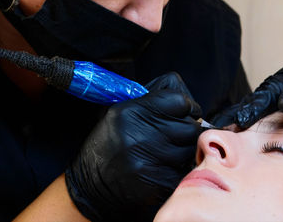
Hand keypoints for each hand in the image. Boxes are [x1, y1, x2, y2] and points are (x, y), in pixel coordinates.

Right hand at [65, 73, 201, 221]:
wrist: (91, 185)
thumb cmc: (111, 144)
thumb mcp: (120, 111)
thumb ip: (155, 97)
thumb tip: (189, 101)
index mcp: (130, 113)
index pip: (181, 101)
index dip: (187, 107)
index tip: (183, 113)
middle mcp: (139, 136)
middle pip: (190, 127)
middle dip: (187, 131)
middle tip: (174, 136)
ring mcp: (150, 162)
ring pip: (191, 149)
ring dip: (185, 151)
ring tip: (166, 153)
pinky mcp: (159, 184)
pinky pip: (187, 171)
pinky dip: (181, 169)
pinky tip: (164, 168)